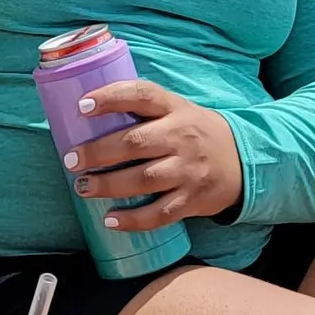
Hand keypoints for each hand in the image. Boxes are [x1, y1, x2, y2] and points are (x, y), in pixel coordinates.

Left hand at [62, 79, 243, 230]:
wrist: (242, 160)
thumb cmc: (194, 132)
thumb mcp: (176, 110)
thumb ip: (142, 110)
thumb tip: (87, 113)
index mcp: (174, 108)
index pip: (142, 95)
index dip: (111, 98)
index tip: (82, 106)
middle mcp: (181, 137)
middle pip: (136, 143)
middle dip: (99, 152)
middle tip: (72, 159)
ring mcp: (188, 170)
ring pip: (144, 179)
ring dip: (109, 185)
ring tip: (83, 187)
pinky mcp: (191, 199)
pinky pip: (159, 213)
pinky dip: (133, 219)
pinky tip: (110, 220)